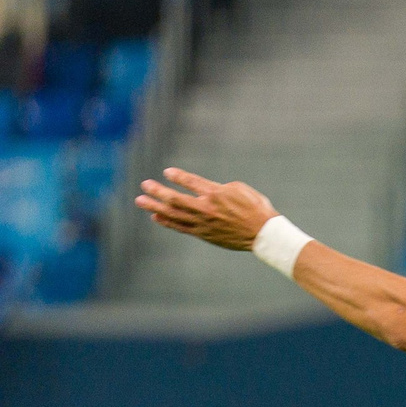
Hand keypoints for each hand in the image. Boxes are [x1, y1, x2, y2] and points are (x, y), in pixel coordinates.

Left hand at [134, 167, 278, 250]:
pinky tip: (156, 216)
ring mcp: (204, 222)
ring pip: (174, 214)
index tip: (167, 172)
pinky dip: (167, 221)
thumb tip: (205, 189)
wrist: (264, 234)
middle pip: (175, 199)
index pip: (191, 182)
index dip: (177, 176)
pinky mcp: (204, 234)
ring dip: (155, 206)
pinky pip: (181, 227)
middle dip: (157, 191)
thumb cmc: (256, 209)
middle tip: (144, 185)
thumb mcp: (240, 189)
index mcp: (216, 193)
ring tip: (140, 201)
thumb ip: (218, 187)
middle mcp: (206, 208)